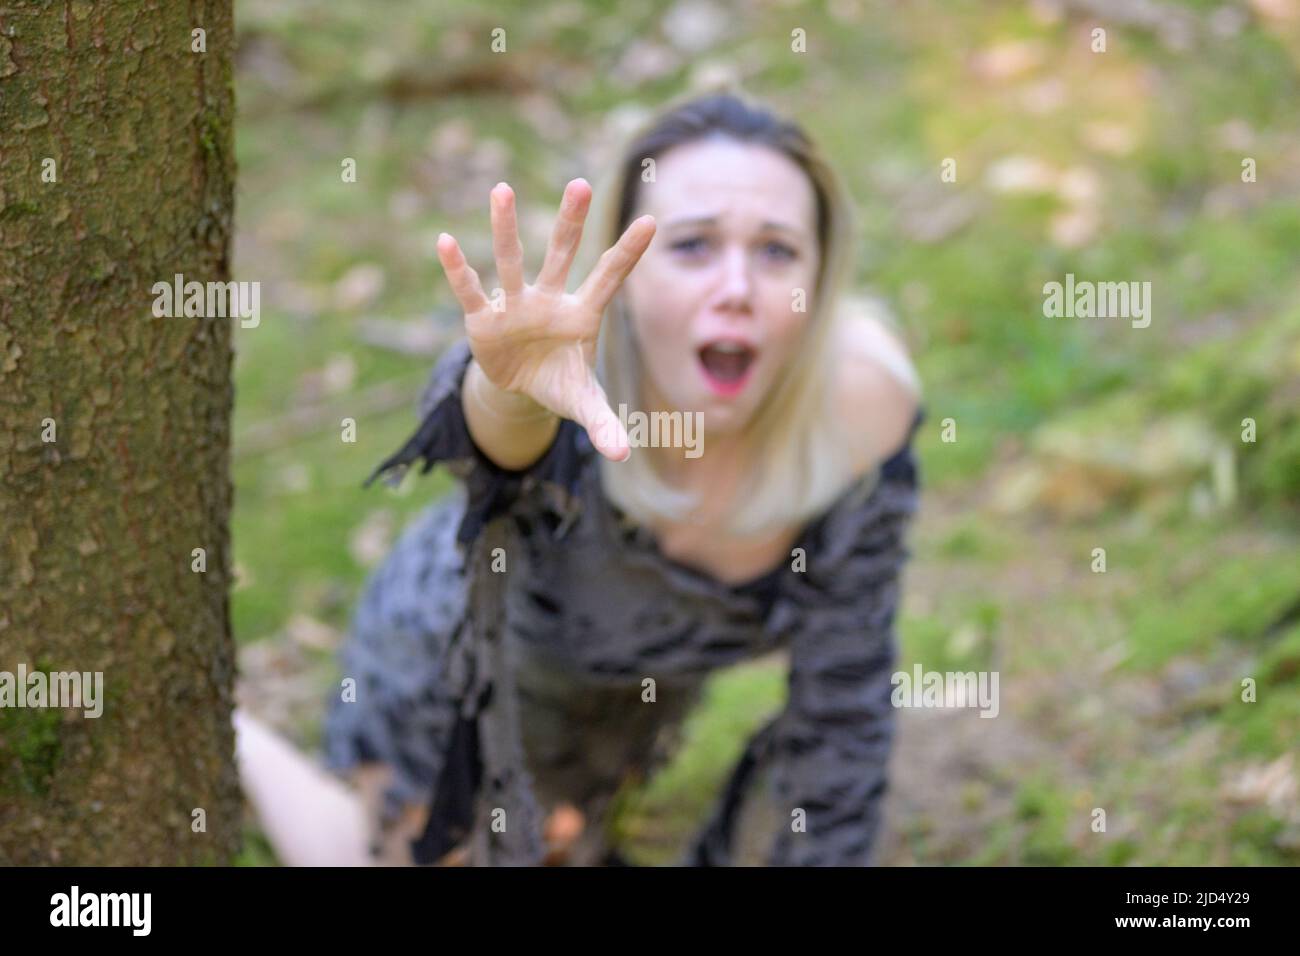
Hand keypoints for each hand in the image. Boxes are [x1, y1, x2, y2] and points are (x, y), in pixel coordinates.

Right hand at [435, 179, 655, 461]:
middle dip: (570, 222)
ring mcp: (516, 305)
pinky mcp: (484, 319)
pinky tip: (445, 242)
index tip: (651, 223)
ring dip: (506, 228)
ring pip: (512, 261)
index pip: (609, 279)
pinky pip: (471, 291)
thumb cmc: (561, 384)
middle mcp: (550, 300)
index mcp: (582, 315)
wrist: (522, 388)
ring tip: (502, 189)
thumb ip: (603, 425)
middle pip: (562, 255)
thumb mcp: (583, 406)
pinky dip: (459, 270)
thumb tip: (621, 455)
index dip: (627, 254)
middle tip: (581, 183)